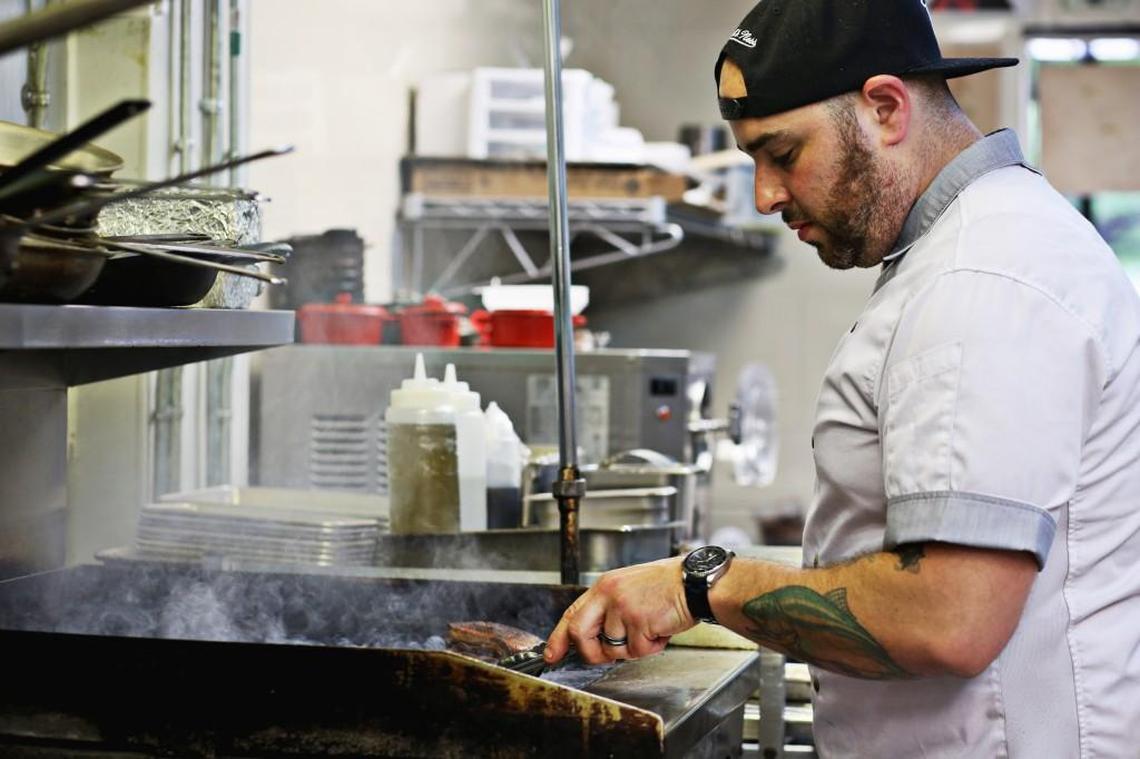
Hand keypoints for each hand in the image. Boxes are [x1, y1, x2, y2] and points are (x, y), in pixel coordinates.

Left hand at [544, 556, 693, 664]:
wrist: (694, 582)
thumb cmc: (667, 586)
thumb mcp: (629, 588)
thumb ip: (608, 609)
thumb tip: (594, 637)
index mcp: (604, 586)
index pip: (572, 614)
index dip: (559, 638)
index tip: (552, 655)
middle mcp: (609, 594)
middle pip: (580, 633)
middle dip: (591, 653)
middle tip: (608, 655)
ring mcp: (622, 608)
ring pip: (613, 648)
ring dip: (634, 647)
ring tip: (650, 628)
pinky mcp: (639, 621)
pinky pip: (638, 650)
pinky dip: (652, 647)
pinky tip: (661, 629)